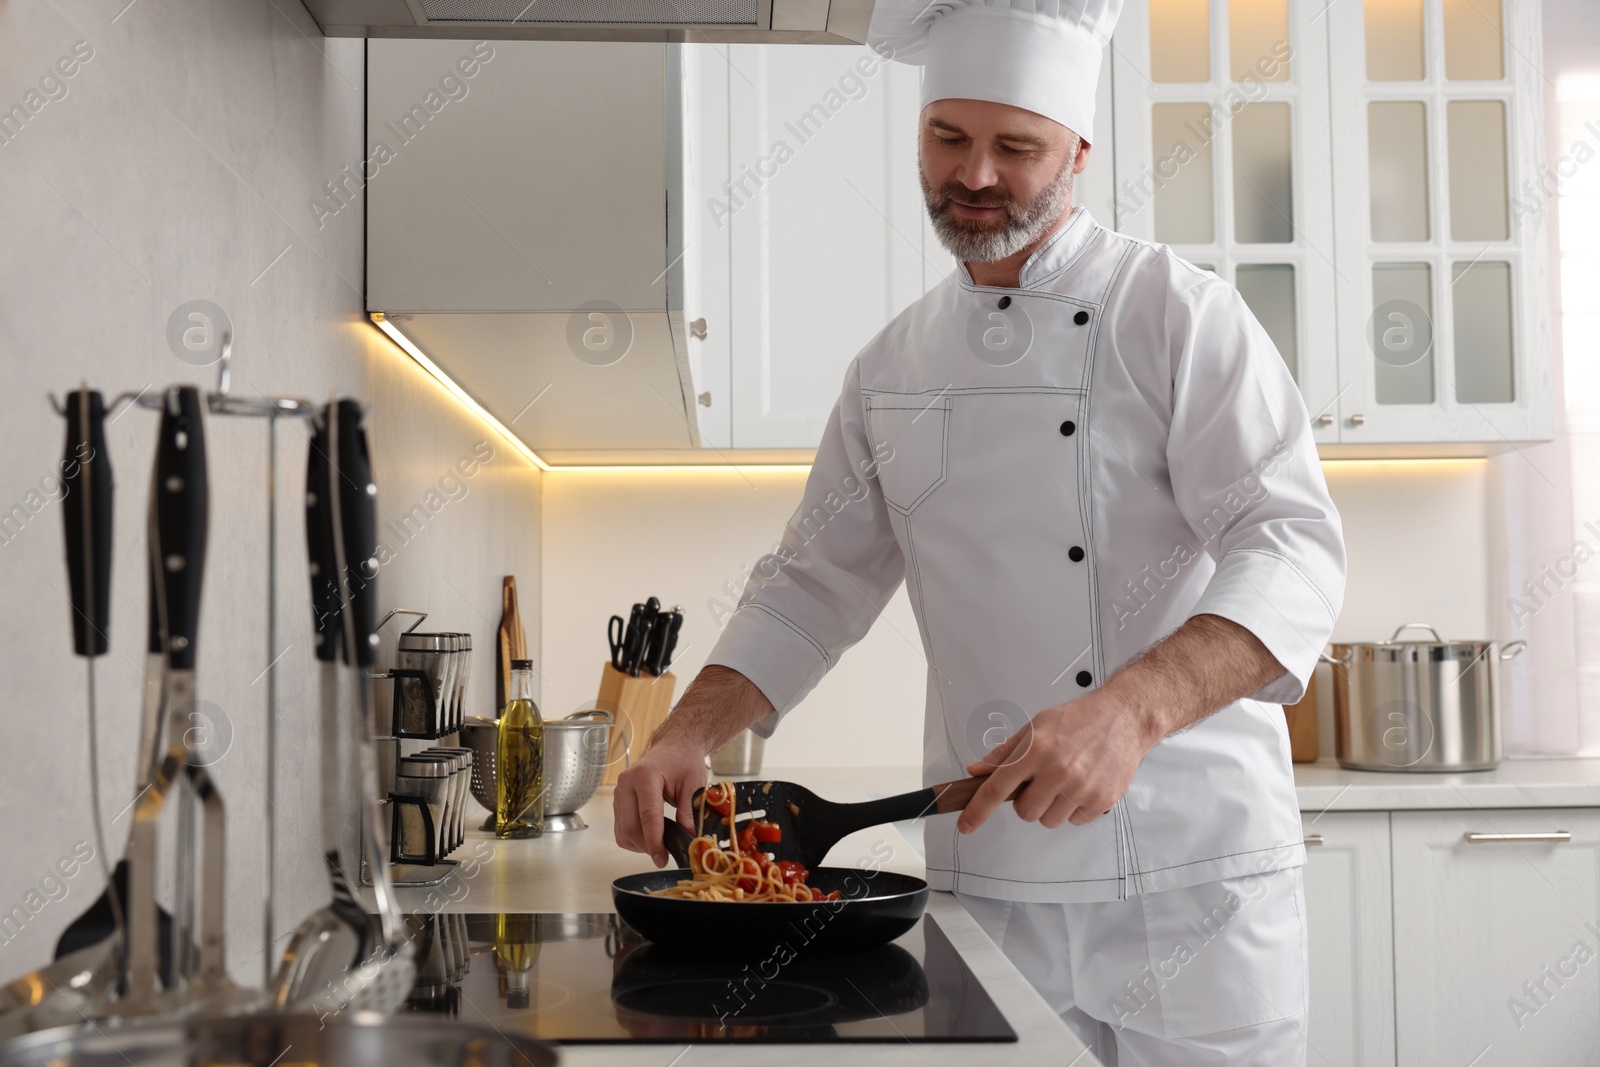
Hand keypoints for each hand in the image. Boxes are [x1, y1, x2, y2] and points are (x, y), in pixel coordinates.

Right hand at [613, 737, 705, 867]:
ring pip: (622, 831)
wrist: (673, 747)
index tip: (662, 860)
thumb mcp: (694, 784)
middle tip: (665, 854)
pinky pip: (620, 828)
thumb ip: (689, 812)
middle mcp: (626, 783)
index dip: (655, 842)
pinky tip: (650, 835)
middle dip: (647, 846)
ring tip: (660, 843)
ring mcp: (619, 792)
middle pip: (630, 827)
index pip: (647, 816)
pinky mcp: (618, 800)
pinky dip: (633, 838)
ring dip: (640, 845)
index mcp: (645, 776)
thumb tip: (688, 838)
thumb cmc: (684, 761)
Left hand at [957, 683, 1157, 832]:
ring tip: (1064, 782)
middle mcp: (1057, 771)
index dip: (978, 811)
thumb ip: (1005, 753)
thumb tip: (977, 770)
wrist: (1123, 718)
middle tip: (1040, 781)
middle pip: (1024, 812)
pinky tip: (1081, 786)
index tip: (966, 825)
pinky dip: (1074, 809)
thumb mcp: (1036, 727)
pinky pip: (1074, 822)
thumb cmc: (1079, 720)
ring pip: (1048, 821)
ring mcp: (1081, 788)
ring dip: (1051, 807)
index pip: (997, 789)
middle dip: (1027, 801)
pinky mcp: (1101, 801)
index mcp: (1035, 750)